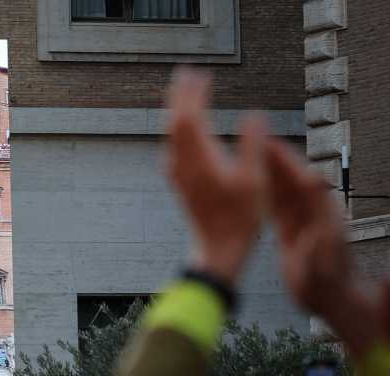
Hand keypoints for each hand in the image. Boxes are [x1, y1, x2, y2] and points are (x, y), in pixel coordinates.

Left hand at [165, 68, 267, 287]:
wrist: (217, 249)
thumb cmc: (239, 218)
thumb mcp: (254, 180)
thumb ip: (253, 145)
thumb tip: (254, 115)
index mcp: (199, 159)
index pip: (190, 117)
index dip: (193, 94)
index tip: (200, 75)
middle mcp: (182, 164)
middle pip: (176, 121)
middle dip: (181, 96)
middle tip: (187, 74)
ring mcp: (178, 174)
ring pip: (172, 134)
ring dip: (179, 110)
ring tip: (186, 93)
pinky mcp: (180, 183)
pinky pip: (175, 147)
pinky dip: (180, 129)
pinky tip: (185, 129)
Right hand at [266, 137, 387, 357]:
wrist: (331, 299)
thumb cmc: (326, 285)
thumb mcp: (320, 264)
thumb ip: (318, 240)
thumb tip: (315, 217)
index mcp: (323, 216)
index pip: (304, 182)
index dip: (287, 163)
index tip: (270, 146)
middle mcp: (316, 213)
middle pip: (294, 179)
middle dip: (277, 159)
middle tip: (257, 141)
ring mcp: (306, 219)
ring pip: (285, 189)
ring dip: (269, 172)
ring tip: (250, 155)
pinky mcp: (294, 228)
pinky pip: (278, 204)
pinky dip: (266, 191)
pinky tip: (253, 183)